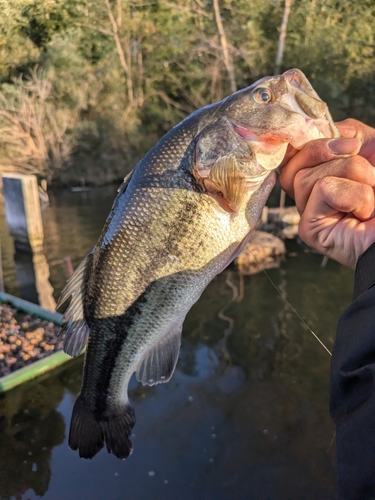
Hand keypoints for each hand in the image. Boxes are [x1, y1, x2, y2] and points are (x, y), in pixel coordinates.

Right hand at [279, 119, 374, 268]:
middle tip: (368, 170)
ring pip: (308, 176)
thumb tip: (316, 127)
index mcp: (317, 174)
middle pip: (294, 162)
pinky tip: (365, 212)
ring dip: (353, 175)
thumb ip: (345, 132)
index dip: (311, 141)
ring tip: (371, 195)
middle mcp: (308, 195)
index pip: (292, 152)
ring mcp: (307, 213)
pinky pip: (323, 189)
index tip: (351, 144)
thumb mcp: (372, 146)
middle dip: (335, 155)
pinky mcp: (309, 230)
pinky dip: (354, 194)